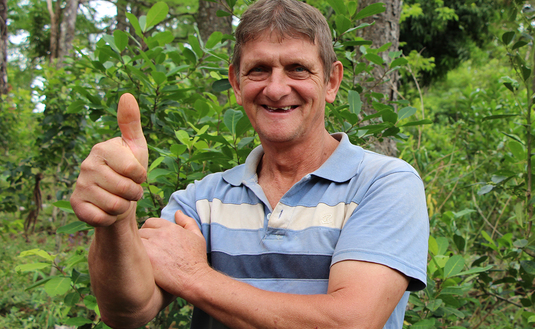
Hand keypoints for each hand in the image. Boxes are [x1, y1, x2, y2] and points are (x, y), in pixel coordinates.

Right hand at [70, 93, 148, 226]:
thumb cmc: (129, 171)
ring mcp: (79, 185)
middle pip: (126, 189)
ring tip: (119, 199)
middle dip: (134, 194)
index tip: (137, 175)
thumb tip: (126, 95)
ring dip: (123, 207)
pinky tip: (107, 210)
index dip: (142, 177)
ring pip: (116, 206)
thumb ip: (131, 123)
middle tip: (129, 190)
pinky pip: (101, 218)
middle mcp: (86, 165)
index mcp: (102, 148)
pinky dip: (110, 218)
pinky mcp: (76, 205)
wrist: (117, 199)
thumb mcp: (136, 147)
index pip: (134, 170)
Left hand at [139, 210, 208, 296]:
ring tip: (140, 258)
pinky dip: (133, 256)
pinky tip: (137, 264)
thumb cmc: (197, 260)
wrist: (195, 279)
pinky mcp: (146, 257)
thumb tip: (177, 212)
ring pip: (135, 241)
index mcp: (171, 227)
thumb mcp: (198, 237)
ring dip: (137, 248)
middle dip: (142, 239)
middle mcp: (160, 233)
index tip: (150, 241)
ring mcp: (152, 245)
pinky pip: (133, 251)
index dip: (149, 231)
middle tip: (144, 251)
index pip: (150, 222)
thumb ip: (187, 222)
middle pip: (141, 231)